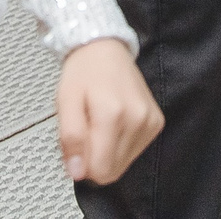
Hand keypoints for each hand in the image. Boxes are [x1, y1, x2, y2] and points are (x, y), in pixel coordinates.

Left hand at [54, 39, 160, 186]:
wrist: (105, 48)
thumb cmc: (84, 72)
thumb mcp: (65, 102)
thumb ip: (70, 139)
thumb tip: (77, 173)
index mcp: (112, 113)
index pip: (101, 170)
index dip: (84, 165)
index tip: (77, 146)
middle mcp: (137, 118)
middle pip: (113, 170)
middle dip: (94, 157)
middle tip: (87, 129)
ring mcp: (150, 121)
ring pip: (124, 163)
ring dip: (107, 150)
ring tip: (99, 123)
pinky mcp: (156, 122)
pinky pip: (135, 152)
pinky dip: (120, 143)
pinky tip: (113, 122)